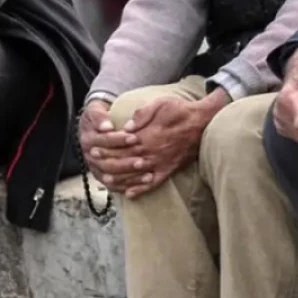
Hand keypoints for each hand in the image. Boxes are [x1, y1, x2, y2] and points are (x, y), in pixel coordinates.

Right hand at [79, 99, 147, 194]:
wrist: (97, 126)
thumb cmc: (100, 116)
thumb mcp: (96, 109)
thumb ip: (100, 115)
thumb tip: (106, 126)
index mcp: (88, 139)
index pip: (103, 142)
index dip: (118, 140)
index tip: (134, 137)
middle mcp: (90, 157)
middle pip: (107, 164)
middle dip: (126, 163)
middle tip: (142, 161)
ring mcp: (97, 169)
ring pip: (111, 178)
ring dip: (130, 177)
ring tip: (147, 175)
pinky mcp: (104, 177)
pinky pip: (115, 186)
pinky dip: (129, 186)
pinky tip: (143, 183)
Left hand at [92, 91, 228, 198]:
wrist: (203, 122)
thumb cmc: (181, 110)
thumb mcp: (161, 103)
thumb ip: (142, 114)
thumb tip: (127, 127)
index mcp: (147, 136)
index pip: (121, 145)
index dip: (106, 148)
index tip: (94, 149)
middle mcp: (151, 152)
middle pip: (124, 162)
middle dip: (107, 163)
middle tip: (94, 165)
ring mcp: (160, 163)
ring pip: (135, 176)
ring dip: (119, 179)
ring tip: (105, 181)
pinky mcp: (169, 170)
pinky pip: (153, 184)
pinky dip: (141, 190)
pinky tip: (130, 195)